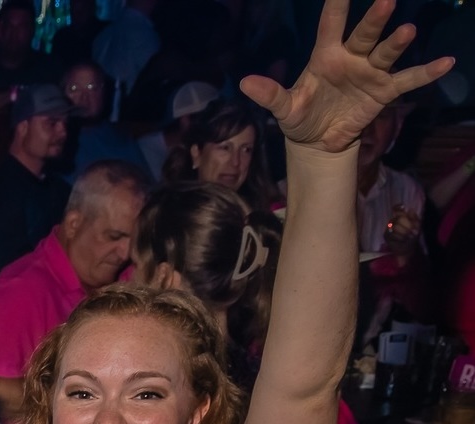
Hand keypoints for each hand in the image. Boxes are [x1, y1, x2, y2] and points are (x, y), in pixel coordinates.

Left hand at [240, 0, 452, 152]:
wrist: (317, 142)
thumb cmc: (300, 117)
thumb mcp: (284, 109)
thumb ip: (269, 94)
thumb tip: (244, 83)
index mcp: (325, 56)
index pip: (330, 24)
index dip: (336, 4)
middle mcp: (351, 58)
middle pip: (364, 34)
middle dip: (374, 19)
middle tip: (385, 0)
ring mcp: (370, 73)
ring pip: (386, 53)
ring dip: (396, 43)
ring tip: (408, 30)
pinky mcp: (383, 91)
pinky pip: (407, 80)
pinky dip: (426, 72)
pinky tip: (446, 62)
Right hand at [384, 203, 420, 253]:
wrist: (408, 248)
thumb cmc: (413, 235)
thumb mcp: (417, 225)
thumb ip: (414, 218)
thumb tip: (410, 210)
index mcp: (401, 216)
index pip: (397, 209)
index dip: (398, 207)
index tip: (403, 207)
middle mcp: (393, 220)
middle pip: (398, 218)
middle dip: (408, 225)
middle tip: (416, 232)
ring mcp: (388, 228)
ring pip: (395, 226)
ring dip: (405, 232)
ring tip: (411, 237)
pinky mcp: (386, 235)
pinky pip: (392, 234)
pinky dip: (400, 237)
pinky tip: (404, 240)